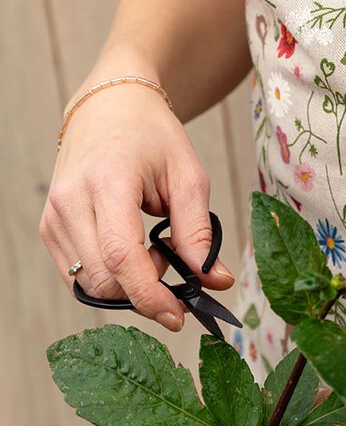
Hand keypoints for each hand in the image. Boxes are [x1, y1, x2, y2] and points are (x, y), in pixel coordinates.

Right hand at [38, 73, 233, 330]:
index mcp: (108, 182)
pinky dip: (109, 277)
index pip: (120, 256)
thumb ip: (199, 232)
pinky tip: (131, 251)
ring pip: (87, 284)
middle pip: (103, 279)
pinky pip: (77, 275)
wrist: (111, 109)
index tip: (178, 316)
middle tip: (175, 264)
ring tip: (153, 249)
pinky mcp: (49, 228)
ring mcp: (53, 216)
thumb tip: (215, 281)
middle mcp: (70, 201)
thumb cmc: (154, 137)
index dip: (149, 294)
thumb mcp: (189, 176)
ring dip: (127, 284)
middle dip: (145, 290)